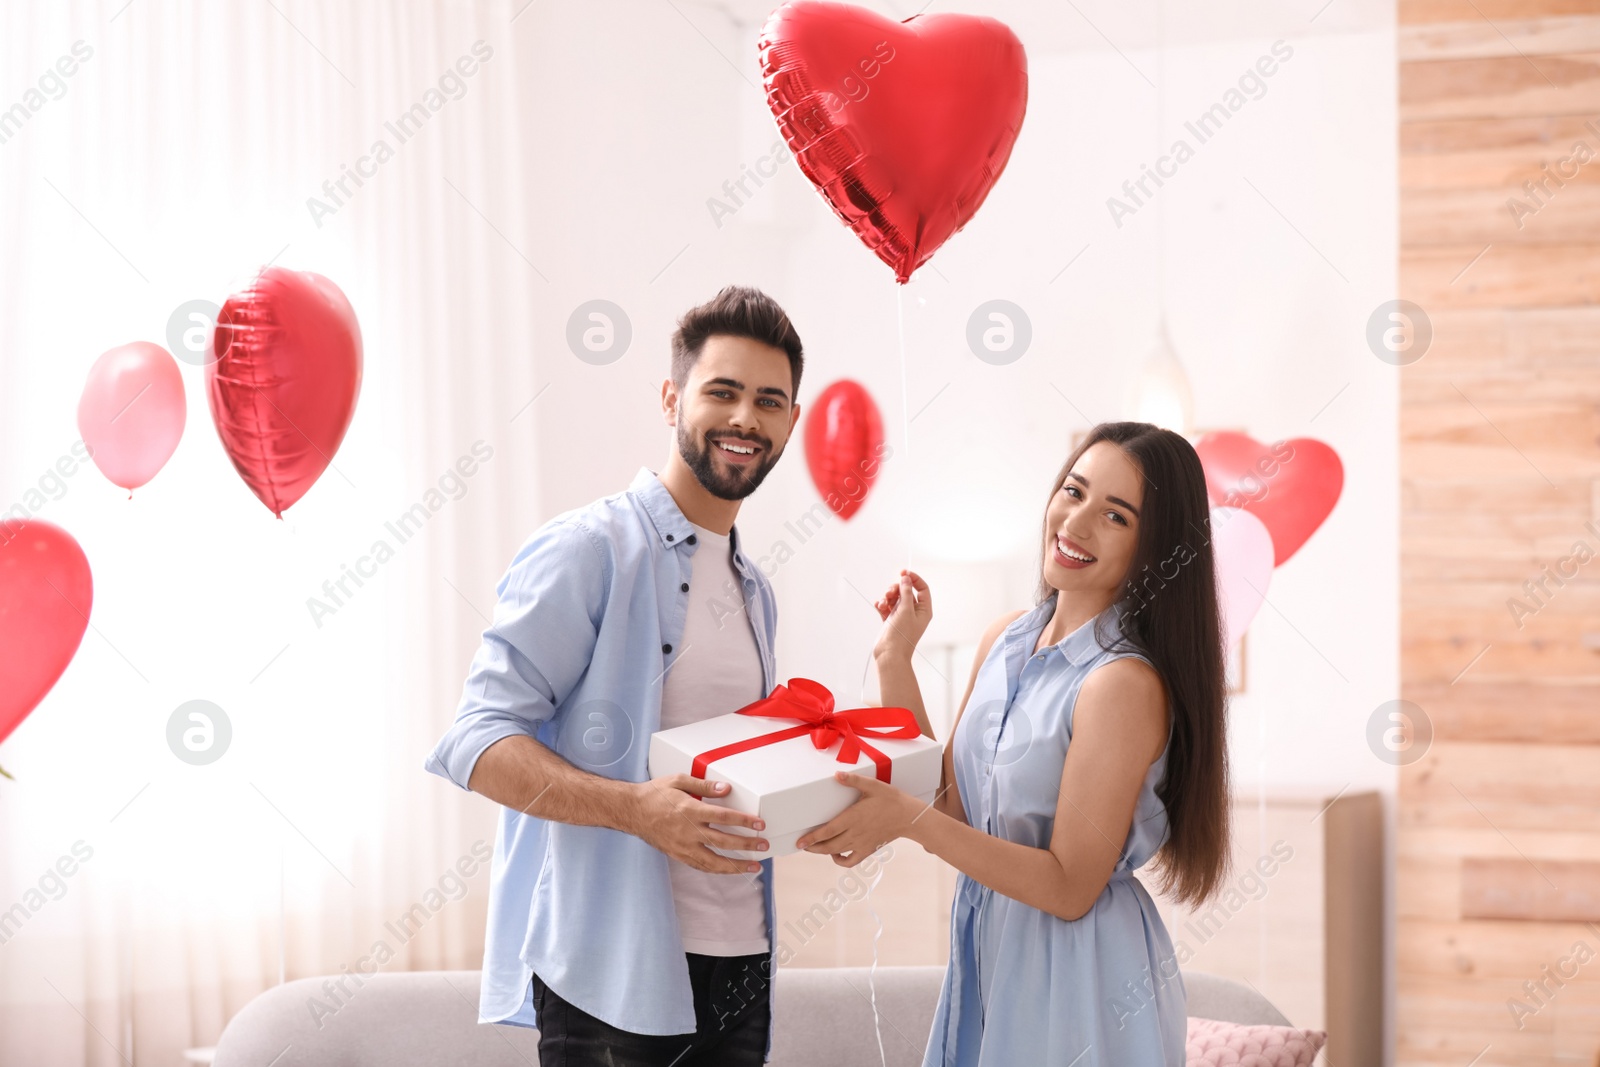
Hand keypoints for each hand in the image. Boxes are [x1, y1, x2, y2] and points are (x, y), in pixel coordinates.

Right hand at [629, 774, 767, 874]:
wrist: (631, 811)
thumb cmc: (654, 793)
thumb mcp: (678, 780)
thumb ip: (703, 785)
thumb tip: (725, 788)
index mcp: (690, 811)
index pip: (723, 818)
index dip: (744, 822)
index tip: (759, 824)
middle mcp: (688, 832)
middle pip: (724, 842)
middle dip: (747, 845)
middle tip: (764, 845)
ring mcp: (683, 847)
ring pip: (714, 862)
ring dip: (737, 865)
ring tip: (755, 867)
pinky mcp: (678, 855)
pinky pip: (701, 866)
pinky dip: (718, 869)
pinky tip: (730, 870)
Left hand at [795, 770, 923, 867]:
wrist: (908, 816)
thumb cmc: (890, 799)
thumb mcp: (872, 785)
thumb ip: (853, 780)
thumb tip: (837, 774)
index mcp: (853, 818)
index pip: (827, 831)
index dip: (812, 838)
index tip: (800, 842)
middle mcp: (855, 834)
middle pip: (828, 846)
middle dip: (813, 847)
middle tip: (802, 845)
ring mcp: (861, 844)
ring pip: (837, 853)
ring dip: (823, 852)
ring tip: (814, 848)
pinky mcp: (868, 849)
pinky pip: (851, 861)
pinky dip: (841, 861)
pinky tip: (836, 854)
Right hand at [872, 569, 932, 662]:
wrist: (889, 655)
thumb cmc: (901, 635)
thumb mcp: (905, 610)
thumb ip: (906, 592)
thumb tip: (906, 578)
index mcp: (924, 610)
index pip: (922, 588)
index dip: (914, 578)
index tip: (902, 572)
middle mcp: (913, 612)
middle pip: (906, 591)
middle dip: (896, 589)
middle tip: (890, 592)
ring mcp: (901, 616)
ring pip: (895, 598)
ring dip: (887, 597)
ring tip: (883, 603)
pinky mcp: (890, 620)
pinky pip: (886, 606)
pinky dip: (882, 604)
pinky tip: (879, 606)